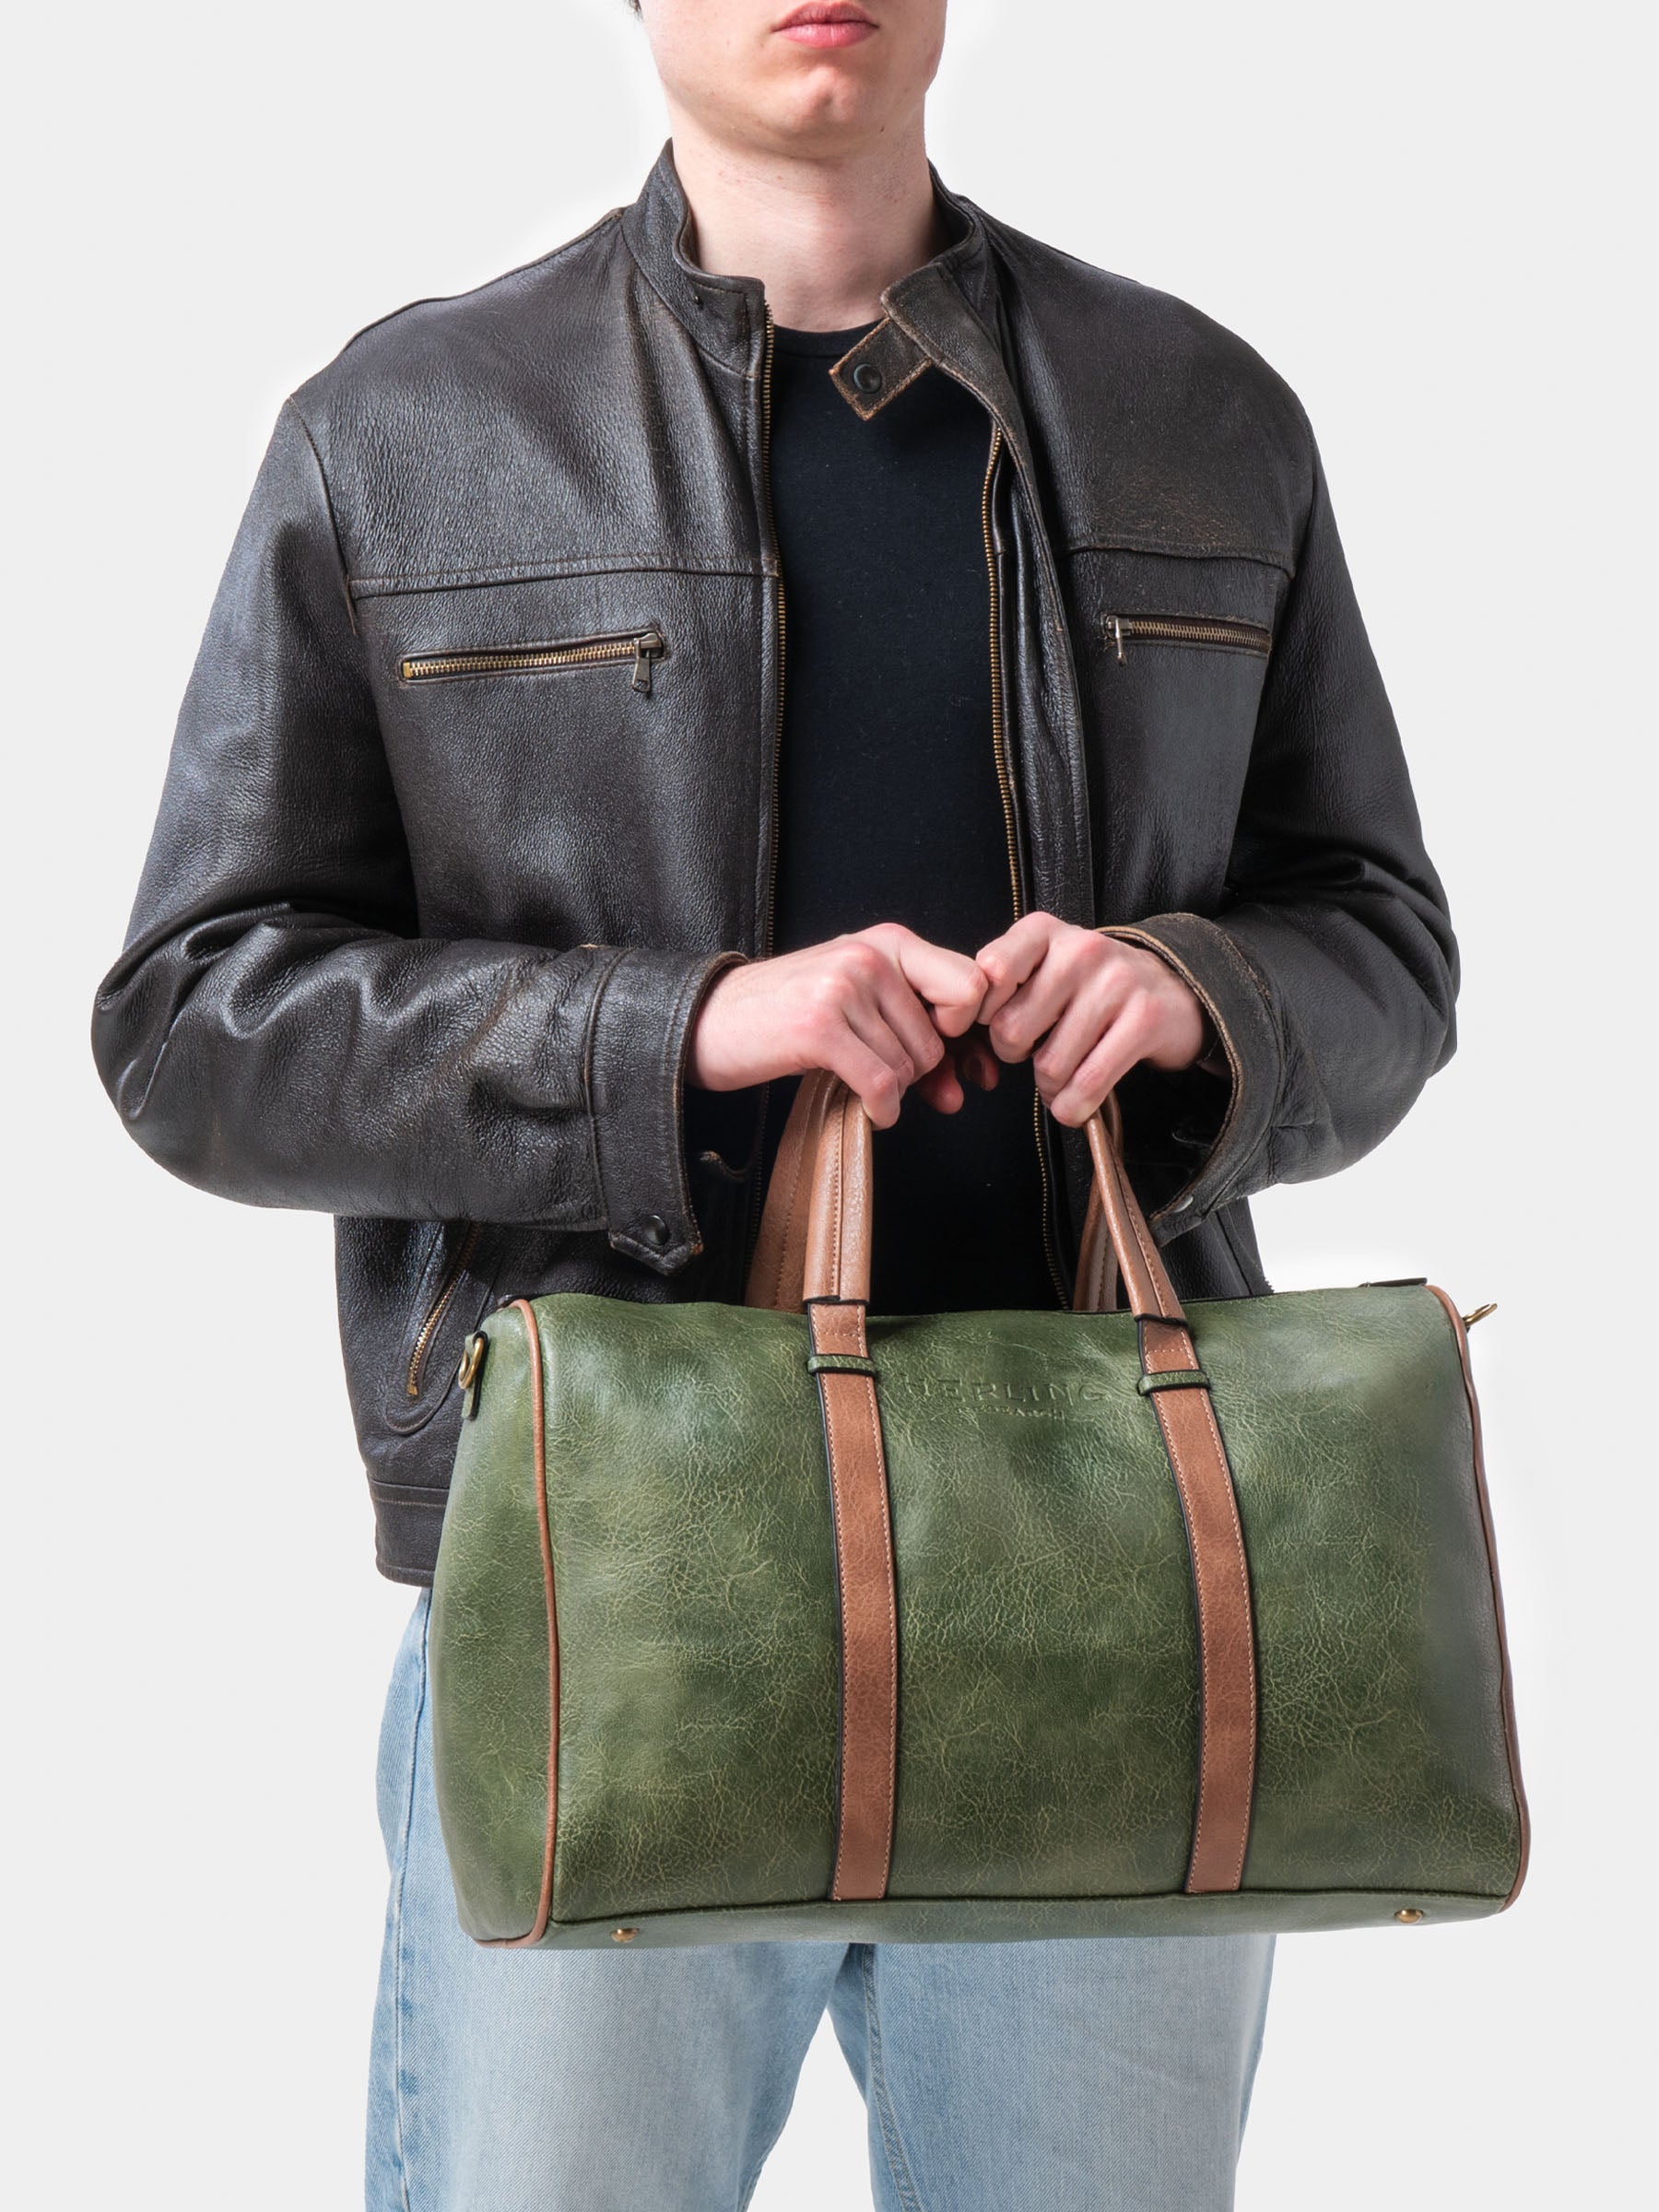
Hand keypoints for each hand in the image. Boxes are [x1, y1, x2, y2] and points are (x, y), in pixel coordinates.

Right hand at [687, 924, 988, 1127]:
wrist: (708, 1021)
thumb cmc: (785, 1016)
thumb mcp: (856, 1002)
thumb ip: (913, 1032)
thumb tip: (960, 1091)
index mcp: (887, 940)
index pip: (972, 984)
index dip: (962, 1029)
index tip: (938, 1049)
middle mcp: (869, 956)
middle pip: (938, 1039)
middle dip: (919, 1073)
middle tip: (884, 1078)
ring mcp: (843, 988)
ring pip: (909, 1065)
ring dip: (892, 1092)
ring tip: (858, 1082)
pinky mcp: (819, 1027)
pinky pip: (880, 1084)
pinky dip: (882, 1110)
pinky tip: (870, 1112)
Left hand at [974, 913, 1209, 1126]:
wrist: (1171, 991)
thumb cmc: (1088, 986)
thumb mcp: (1042, 966)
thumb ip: (1000, 984)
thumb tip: (961, 1026)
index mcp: (1043, 931)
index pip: (990, 972)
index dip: (979, 1014)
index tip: (992, 1025)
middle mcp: (1080, 949)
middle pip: (1012, 1030)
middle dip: (1014, 1055)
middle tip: (1033, 1051)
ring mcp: (1117, 982)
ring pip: (1050, 1065)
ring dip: (1049, 1087)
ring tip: (1059, 1074)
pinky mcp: (1144, 1020)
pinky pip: (1089, 1082)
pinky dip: (1073, 1106)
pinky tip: (1074, 1102)